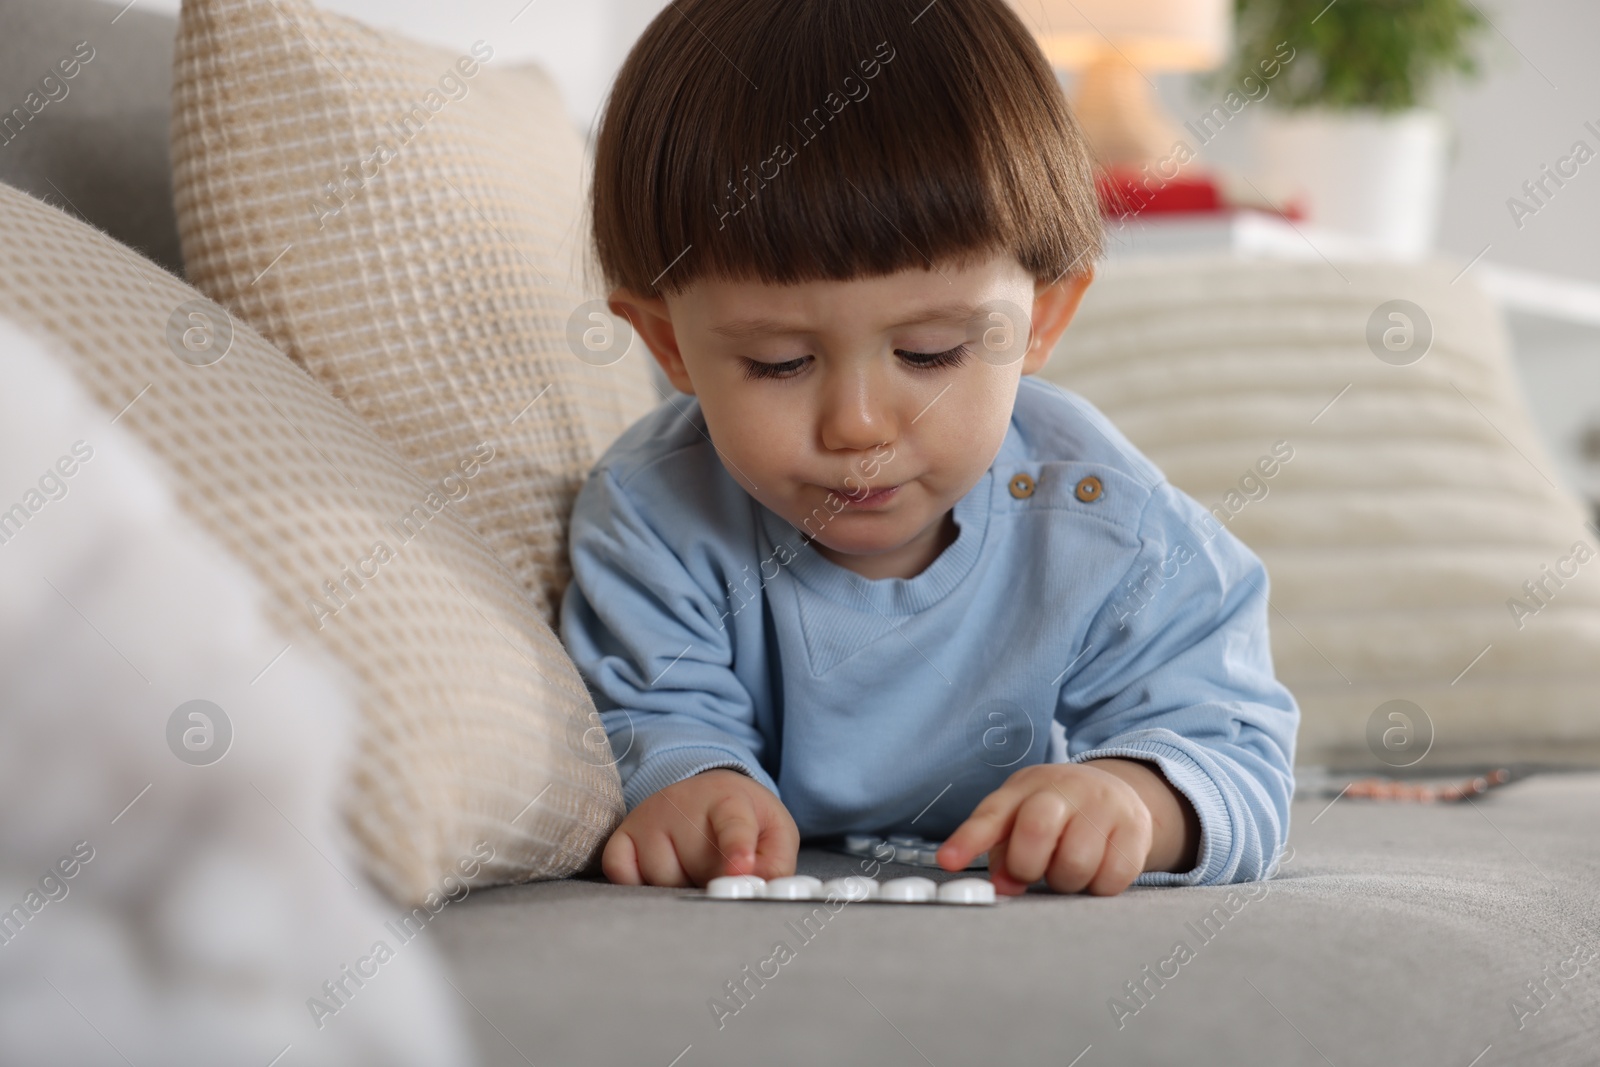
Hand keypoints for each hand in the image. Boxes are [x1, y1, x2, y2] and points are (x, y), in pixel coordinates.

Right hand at [601, 768, 798, 887]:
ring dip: (681, 887)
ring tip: (694, 867)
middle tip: (723, 868)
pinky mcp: (623, 835)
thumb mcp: (775, 835)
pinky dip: (639, 885)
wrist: (708, 794)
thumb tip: (755, 892)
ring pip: (661, 880)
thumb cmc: (747, 821)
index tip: (742, 871)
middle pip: (699, 868)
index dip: (737, 850)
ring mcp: (649, 817)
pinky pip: (622, 875)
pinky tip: (662, 872)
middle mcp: (682, 803)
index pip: (733, 825)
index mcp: (730, 799)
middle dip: (712, 882)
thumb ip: (775, 866)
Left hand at [937, 760, 1193, 895]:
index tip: (947, 862)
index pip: (992, 813)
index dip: (968, 840)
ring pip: (1076, 863)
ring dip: (1065, 881)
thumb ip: (1001, 851)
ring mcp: (1104, 804)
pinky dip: (1098, 886)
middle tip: (1033, 872)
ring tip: (1066, 868)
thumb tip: (1002, 886)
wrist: (1115, 792)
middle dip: (1027, 866)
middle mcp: (1066, 787)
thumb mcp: (1020, 817)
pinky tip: (1095, 870)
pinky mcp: (1137, 827)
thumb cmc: (1054, 814)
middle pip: (1036, 829)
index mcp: (1026, 786)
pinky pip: (1111, 878)